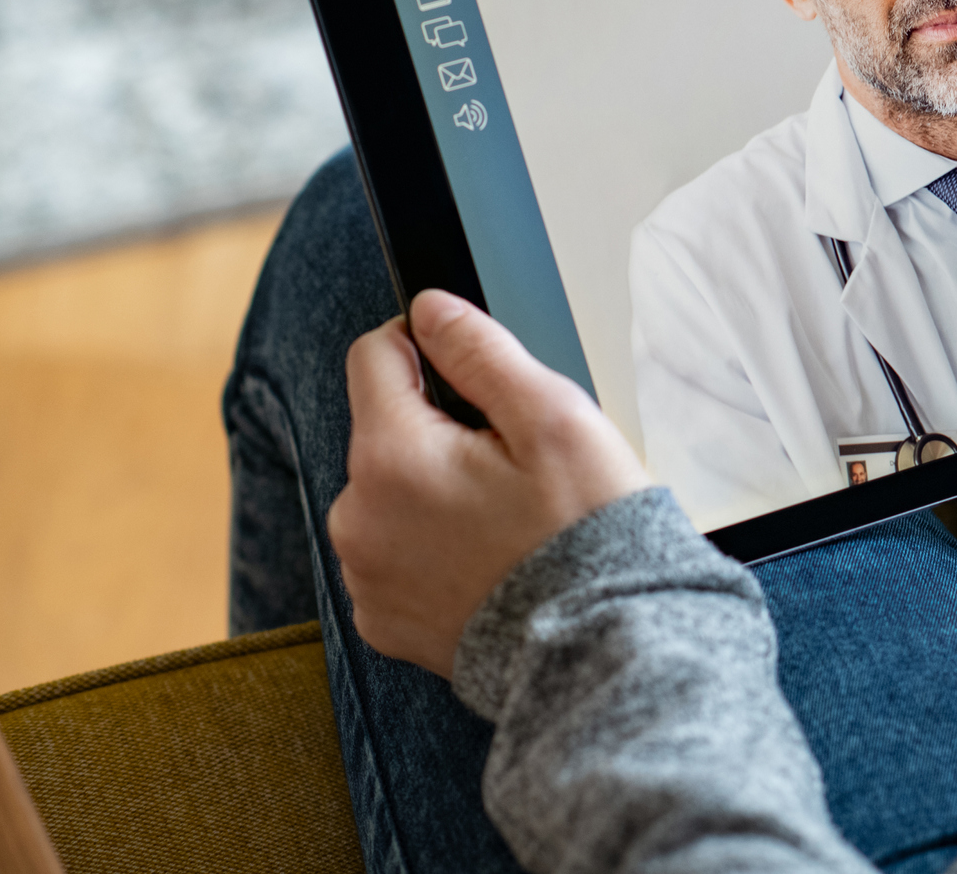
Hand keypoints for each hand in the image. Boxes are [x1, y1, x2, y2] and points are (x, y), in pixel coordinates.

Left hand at [329, 290, 650, 677]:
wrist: (599, 646)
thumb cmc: (585, 531)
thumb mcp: (552, 415)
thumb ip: (480, 351)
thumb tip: (429, 310)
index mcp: (390, 457)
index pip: (373, 356)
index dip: (424, 344)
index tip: (471, 369)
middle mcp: (357, 518)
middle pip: (384, 430)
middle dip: (439, 430)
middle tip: (515, 463)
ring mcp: (366, 576)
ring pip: (389, 494)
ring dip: (433, 491)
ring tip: (507, 519)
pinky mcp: (383, 621)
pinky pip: (396, 555)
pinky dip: (433, 549)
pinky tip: (491, 560)